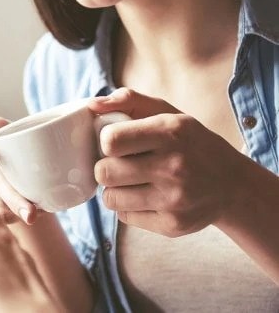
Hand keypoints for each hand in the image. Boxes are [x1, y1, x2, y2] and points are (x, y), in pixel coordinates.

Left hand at [89, 87, 246, 236]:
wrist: (233, 185)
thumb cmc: (189, 143)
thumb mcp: (167, 113)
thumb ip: (128, 101)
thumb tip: (92, 105)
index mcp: (171, 132)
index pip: (111, 140)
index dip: (106, 141)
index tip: (116, 142)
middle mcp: (174, 166)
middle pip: (104, 172)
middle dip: (105, 167)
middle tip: (119, 164)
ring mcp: (175, 199)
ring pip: (110, 198)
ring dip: (114, 189)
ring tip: (131, 180)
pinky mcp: (173, 225)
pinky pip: (125, 217)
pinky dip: (128, 206)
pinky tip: (145, 196)